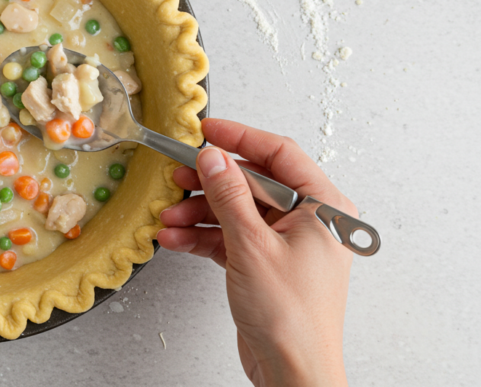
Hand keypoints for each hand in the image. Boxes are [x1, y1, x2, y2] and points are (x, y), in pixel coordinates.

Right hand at [157, 119, 354, 386]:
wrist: (293, 372)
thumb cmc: (292, 317)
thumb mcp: (252, 245)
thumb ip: (229, 196)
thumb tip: (213, 158)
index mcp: (323, 207)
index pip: (279, 154)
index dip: (240, 138)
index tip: (206, 130)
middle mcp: (308, 221)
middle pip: (252, 183)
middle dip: (210, 183)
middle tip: (178, 175)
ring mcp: (285, 244)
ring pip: (236, 211)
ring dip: (199, 212)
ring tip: (168, 215)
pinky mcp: (265, 264)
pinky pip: (230, 237)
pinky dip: (202, 237)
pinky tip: (175, 237)